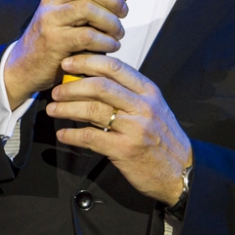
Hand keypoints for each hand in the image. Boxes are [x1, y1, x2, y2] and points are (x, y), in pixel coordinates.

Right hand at [4, 0, 136, 109]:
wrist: (27, 65)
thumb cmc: (59, 36)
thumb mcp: (81, 13)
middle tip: (123, 12)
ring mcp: (50, 18)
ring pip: (87, 9)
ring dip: (111, 21)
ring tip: (118, 33)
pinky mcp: (53, 40)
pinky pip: (86, 35)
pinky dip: (105, 41)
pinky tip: (111, 46)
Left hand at [47, 54, 191, 205]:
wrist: (181, 172)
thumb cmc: (164, 139)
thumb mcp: (154, 108)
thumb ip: (129, 93)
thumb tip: (95, 80)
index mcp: (148, 91)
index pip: (114, 67)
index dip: (88, 62)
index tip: (69, 62)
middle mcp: (142, 106)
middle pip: (100, 86)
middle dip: (72, 86)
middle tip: (56, 90)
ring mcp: (134, 128)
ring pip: (92, 110)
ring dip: (67, 108)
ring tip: (53, 109)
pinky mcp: (124, 150)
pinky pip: (91, 137)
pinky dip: (72, 134)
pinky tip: (63, 133)